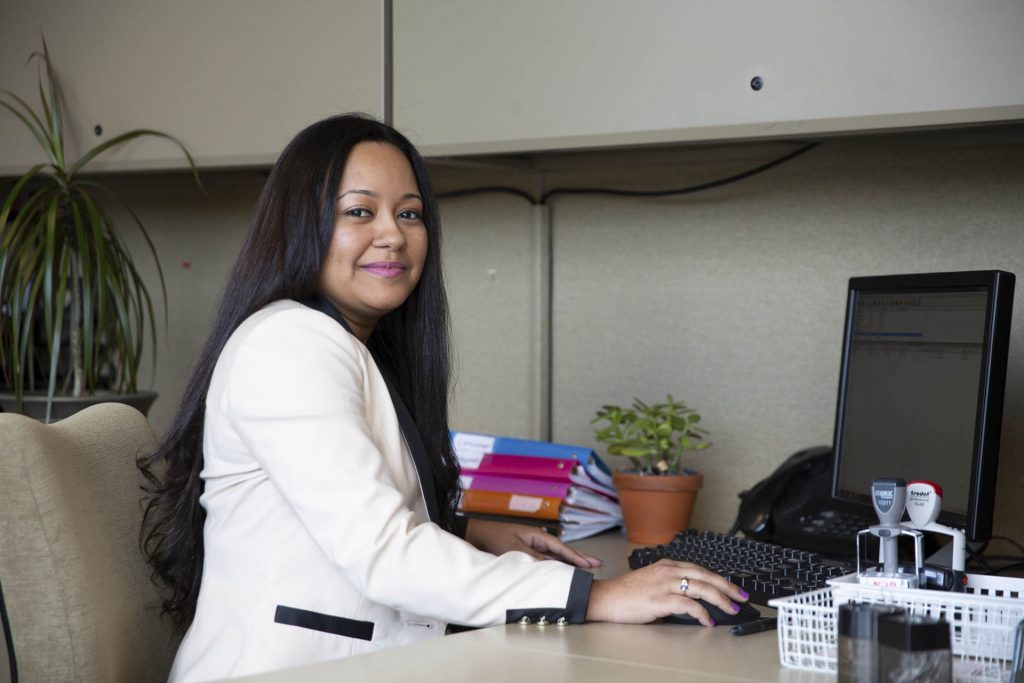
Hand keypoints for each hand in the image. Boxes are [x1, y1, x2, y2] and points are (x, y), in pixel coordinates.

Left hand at [465, 519, 601, 568]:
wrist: (475, 536)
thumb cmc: (493, 539)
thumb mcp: (514, 549)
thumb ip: (534, 558)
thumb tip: (553, 566)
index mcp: (536, 536)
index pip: (561, 548)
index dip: (577, 557)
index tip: (592, 563)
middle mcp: (536, 540)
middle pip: (562, 551)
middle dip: (579, 557)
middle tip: (597, 564)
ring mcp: (531, 546)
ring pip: (554, 556)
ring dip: (568, 562)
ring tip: (584, 568)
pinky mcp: (525, 553)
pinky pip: (544, 560)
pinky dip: (554, 565)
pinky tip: (560, 570)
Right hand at [585, 559, 748, 625]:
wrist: (606, 597)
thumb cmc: (627, 592)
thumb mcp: (652, 580)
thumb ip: (672, 583)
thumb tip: (694, 597)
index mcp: (668, 565)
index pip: (702, 569)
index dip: (720, 579)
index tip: (733, 588)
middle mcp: (668, 571)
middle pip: (707, 576)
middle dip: (728, 587)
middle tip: (742, 597)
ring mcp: (665, 584)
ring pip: (702, 588)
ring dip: (720, 600)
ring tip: (730, 609)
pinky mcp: (660, 600)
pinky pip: (688, 605)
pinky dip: (702, 613)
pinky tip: (707, 620)